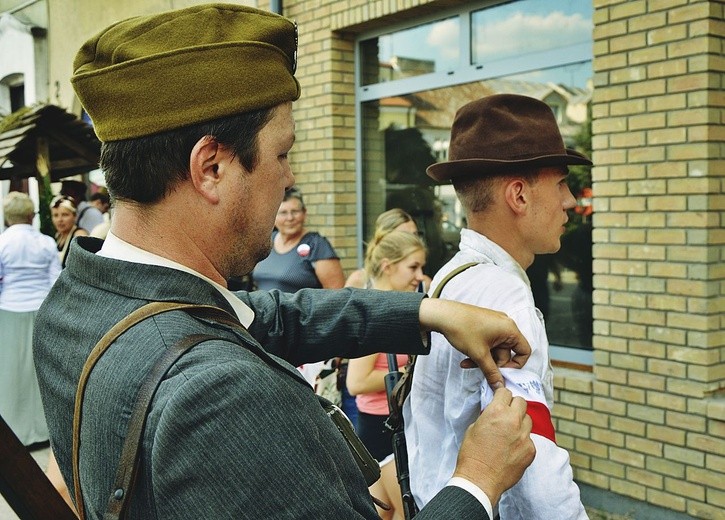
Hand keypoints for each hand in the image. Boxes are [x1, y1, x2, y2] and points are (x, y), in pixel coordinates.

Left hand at [419, 298, 530, 388]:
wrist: (442, 315)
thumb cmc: (462, 329)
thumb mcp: (479, 354)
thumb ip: (491, 372)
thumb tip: (500, 386)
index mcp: (509, 329)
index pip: (524, 351)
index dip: (515, 365)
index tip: (501, 372)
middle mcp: (505, 325)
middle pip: (506, 352)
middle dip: (492, 364)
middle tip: (479, 370)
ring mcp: (494, 324)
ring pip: (494, 349)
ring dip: (483, 360)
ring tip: (467, 364)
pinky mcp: (484, 325)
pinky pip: (487, 344)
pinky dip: (479, 352)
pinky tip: (465, 359)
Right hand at [452, 387, 534, 505]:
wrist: (479, 479)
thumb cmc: (472, 454)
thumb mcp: (474, 427)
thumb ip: (488, 416)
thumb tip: (496, 414)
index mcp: (496, 411)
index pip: (506, 392)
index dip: (502, 397)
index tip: (500, 401)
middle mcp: (513, 421)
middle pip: (521, 402)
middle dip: (514, 406)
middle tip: (507, 415)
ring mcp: (524, 436)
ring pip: (528, 420)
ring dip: (520, 423)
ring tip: (510, 433)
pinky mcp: (531, 450)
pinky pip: (529, 439)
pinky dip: (522, 441)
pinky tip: (512, 450)